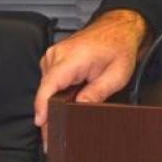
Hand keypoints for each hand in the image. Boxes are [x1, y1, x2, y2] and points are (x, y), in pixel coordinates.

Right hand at [33, 9, 148, 150]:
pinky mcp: (54, 59)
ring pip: (47, 87)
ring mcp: (53, 56)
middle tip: (58, 132)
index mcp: (72, 57)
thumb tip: (80, 108)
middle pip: (46, 91)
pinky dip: (57, 91)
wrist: (119, 28)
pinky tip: (70, 95)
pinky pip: (50, 80)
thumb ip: (97, 93)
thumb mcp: (116, 75)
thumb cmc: (119, 47)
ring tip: (70, 110)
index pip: (48, 86)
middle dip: (51, 111)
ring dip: (55, 100)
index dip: (43, 107)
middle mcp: (57, 55)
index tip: (42, 123)